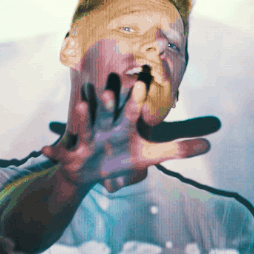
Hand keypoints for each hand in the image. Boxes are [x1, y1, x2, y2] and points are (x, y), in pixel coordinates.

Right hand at [41, 73, 218, 191]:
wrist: (90, 171)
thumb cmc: (121, 158)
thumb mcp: (149, 155)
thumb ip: (177, 149)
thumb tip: (210, 145)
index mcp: (122, 126)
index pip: (131, 111)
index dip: (135, 99)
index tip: (141, 82)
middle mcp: (103, 128)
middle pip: (106, 113)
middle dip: (106, 103)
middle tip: (108, 88)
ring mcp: (86, 141)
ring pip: (84, 127)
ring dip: (81, 118)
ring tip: (80, 106)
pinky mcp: (71, 156)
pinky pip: (61, 155)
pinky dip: (53, 153)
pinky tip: (44, 151)